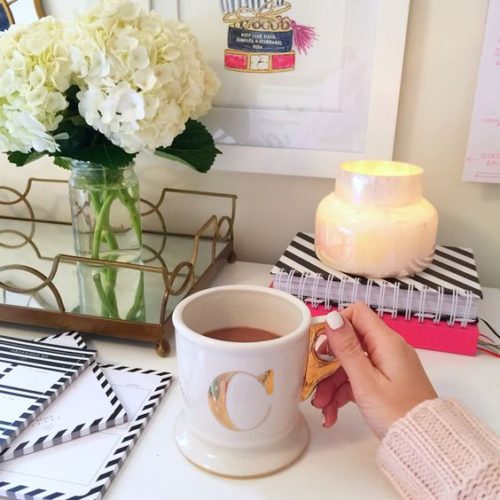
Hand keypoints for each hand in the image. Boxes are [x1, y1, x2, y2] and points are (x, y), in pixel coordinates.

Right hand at [312, 302, 436, 437]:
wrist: (425, 446)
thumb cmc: (399, 415)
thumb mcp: (365, 381)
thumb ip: (347, 348)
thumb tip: (333, 317)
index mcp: (386, 342)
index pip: (356, 314)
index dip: (335, 325)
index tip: (319, 346)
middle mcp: (388, 349)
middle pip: (349, 342)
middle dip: (328, 363)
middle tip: (314, 380)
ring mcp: (387, 366)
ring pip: (350, 364)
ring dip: (332, 383)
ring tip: (323, 407)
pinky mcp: (385, 382)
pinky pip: (358, 378)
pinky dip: (343, 392)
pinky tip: (332, 412)